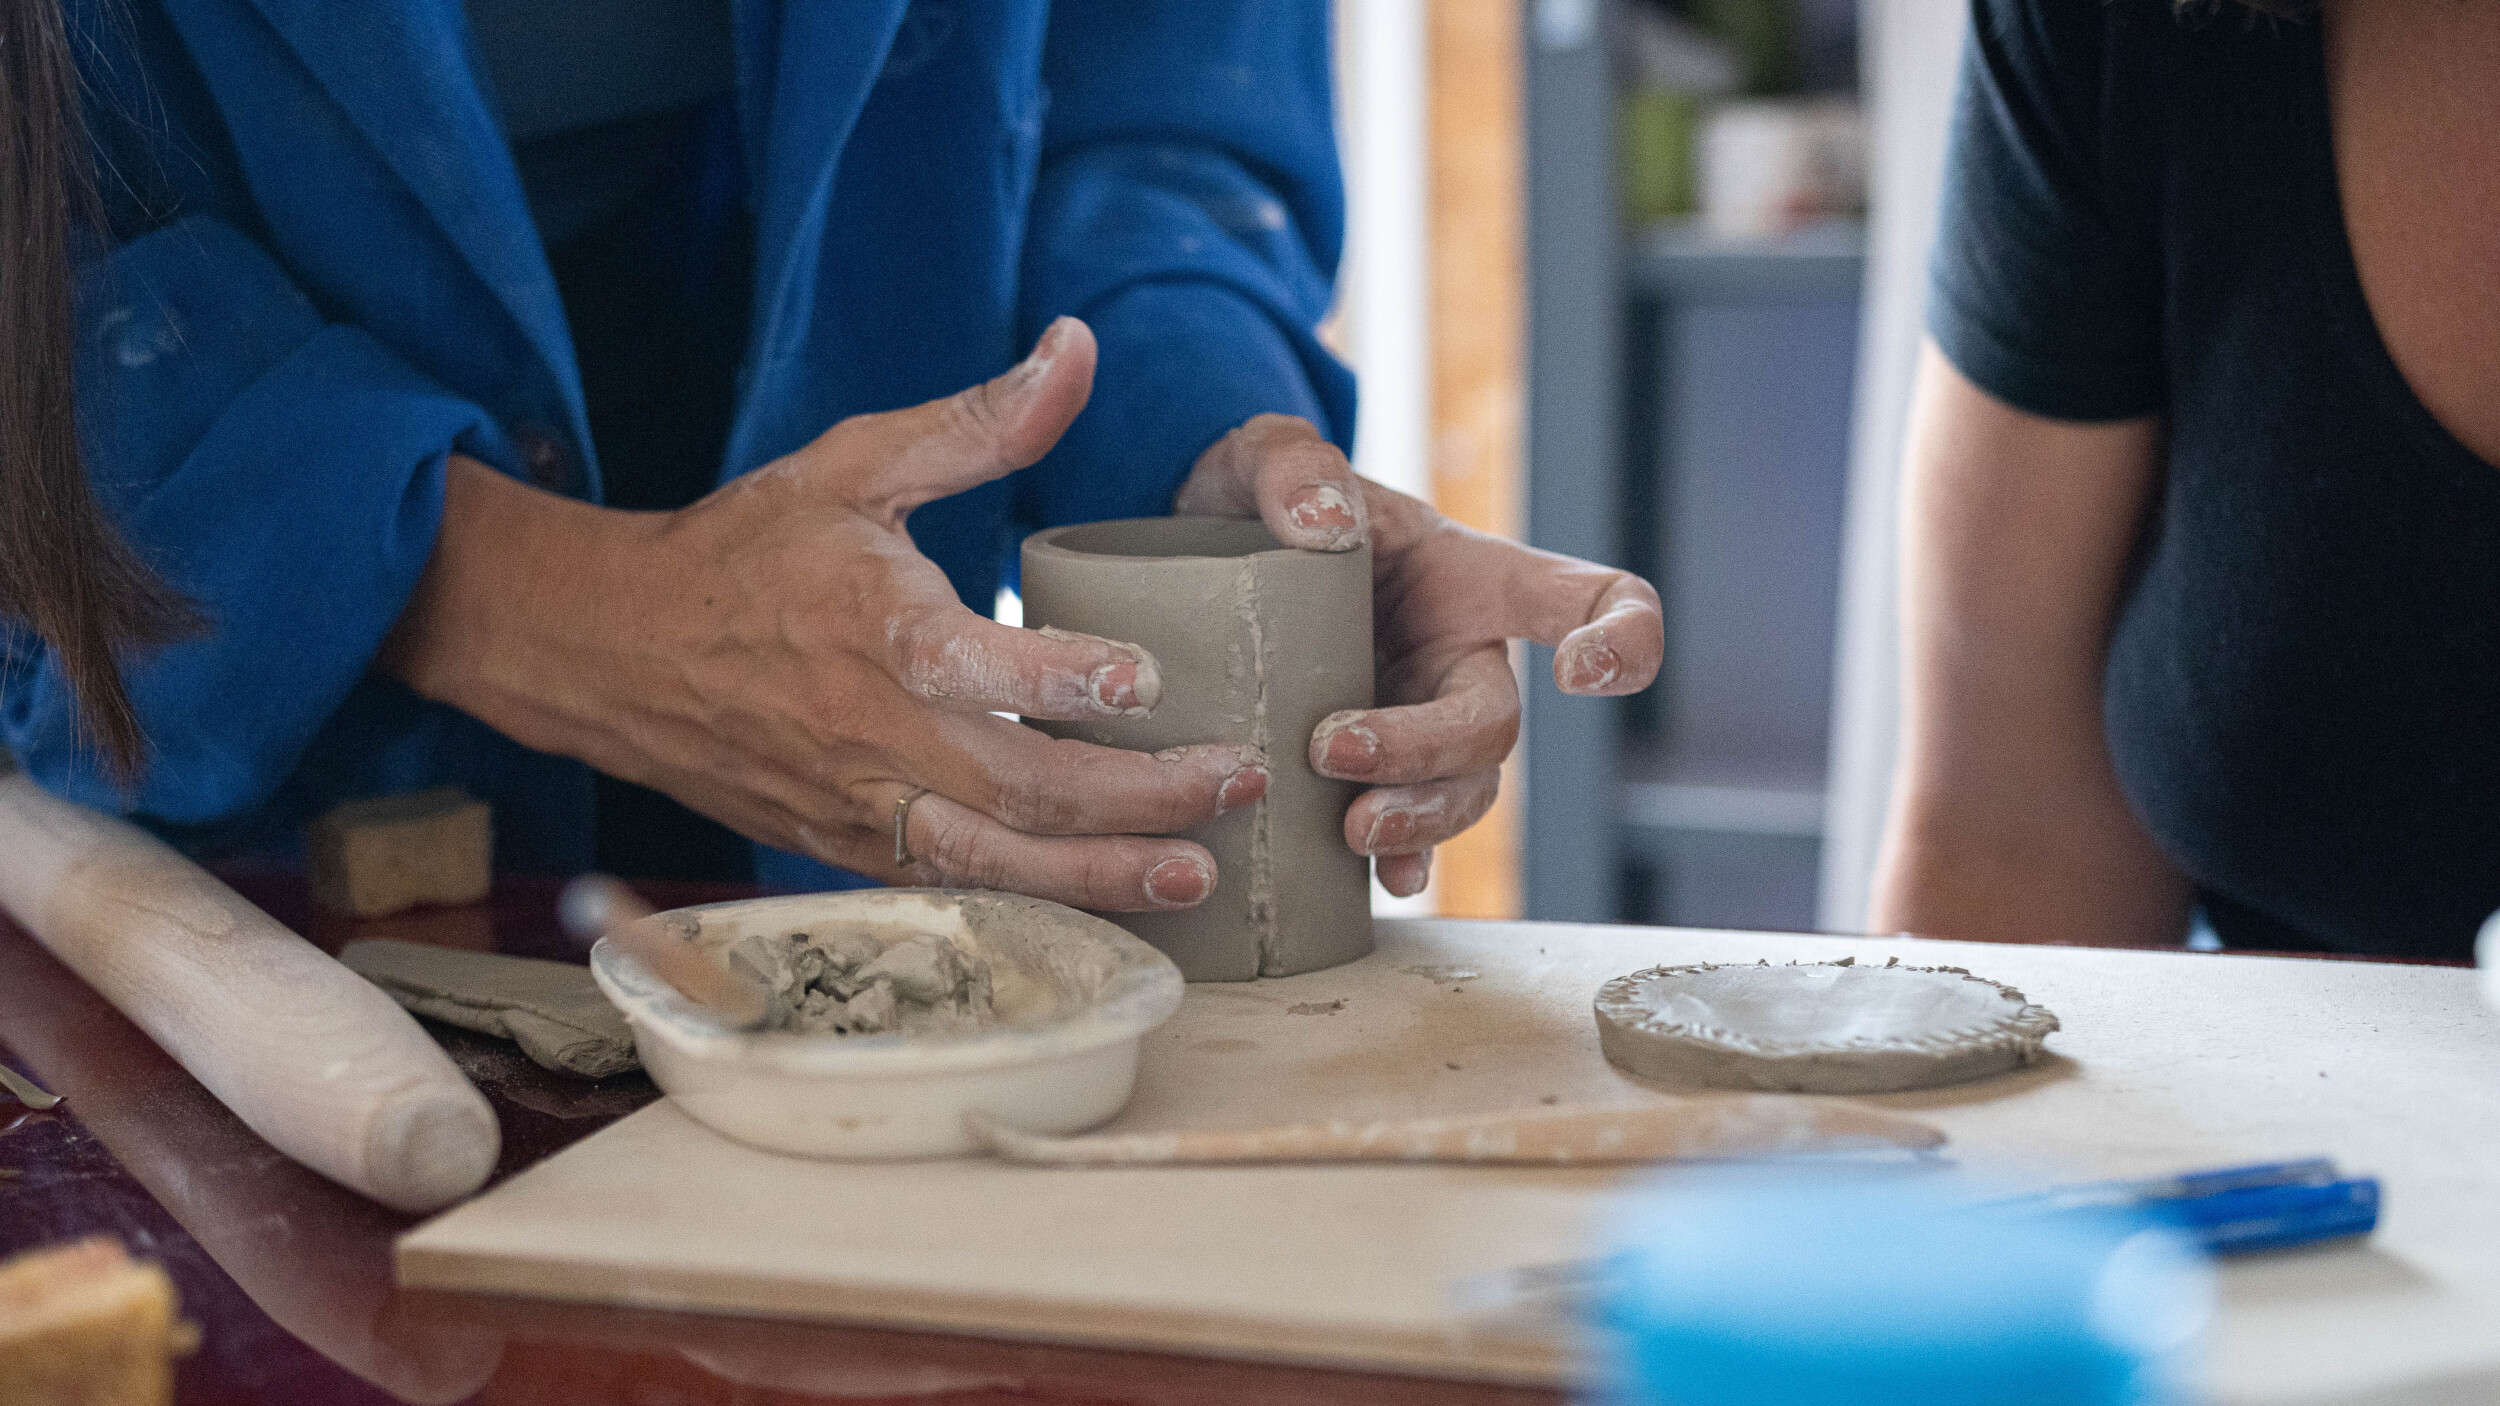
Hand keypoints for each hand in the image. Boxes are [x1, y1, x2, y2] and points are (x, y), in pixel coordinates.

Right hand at [383, 318, 1265, 910]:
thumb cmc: (747, 549)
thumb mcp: (855, 463)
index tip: (1147, 678)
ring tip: (1200, 874)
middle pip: (1017, 789)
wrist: (615, 651)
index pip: (975, 666)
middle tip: (1236, 780)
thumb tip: (1077, 344)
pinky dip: (1038, 904)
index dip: (1063, 679)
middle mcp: (869, 731)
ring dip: (1103, 875)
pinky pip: (956, 890)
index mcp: (871, 627)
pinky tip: (1116, 902)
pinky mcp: (849, 849)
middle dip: (1137, 797)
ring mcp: (858, 806)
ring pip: (995, 864)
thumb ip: (977, 421)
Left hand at [1175, 416, 1661, 896]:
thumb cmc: (1251, 499)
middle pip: (1491, 724)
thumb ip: (1292, 463)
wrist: (1192, 564)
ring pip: (1461, 790)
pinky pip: (1408, 834)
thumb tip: (1323, 525)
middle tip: (1333, 750)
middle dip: (1428, 750)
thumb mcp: (1258, 454)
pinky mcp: (1365, 777)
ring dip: (1418, 818)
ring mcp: (1417, 726)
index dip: (1619, 635)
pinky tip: (1380, 882)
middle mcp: (1458, 660)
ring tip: (1350, 831)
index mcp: (1465, 578)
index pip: (1583, 598)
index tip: (1582, 672)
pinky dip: (1402, 860)